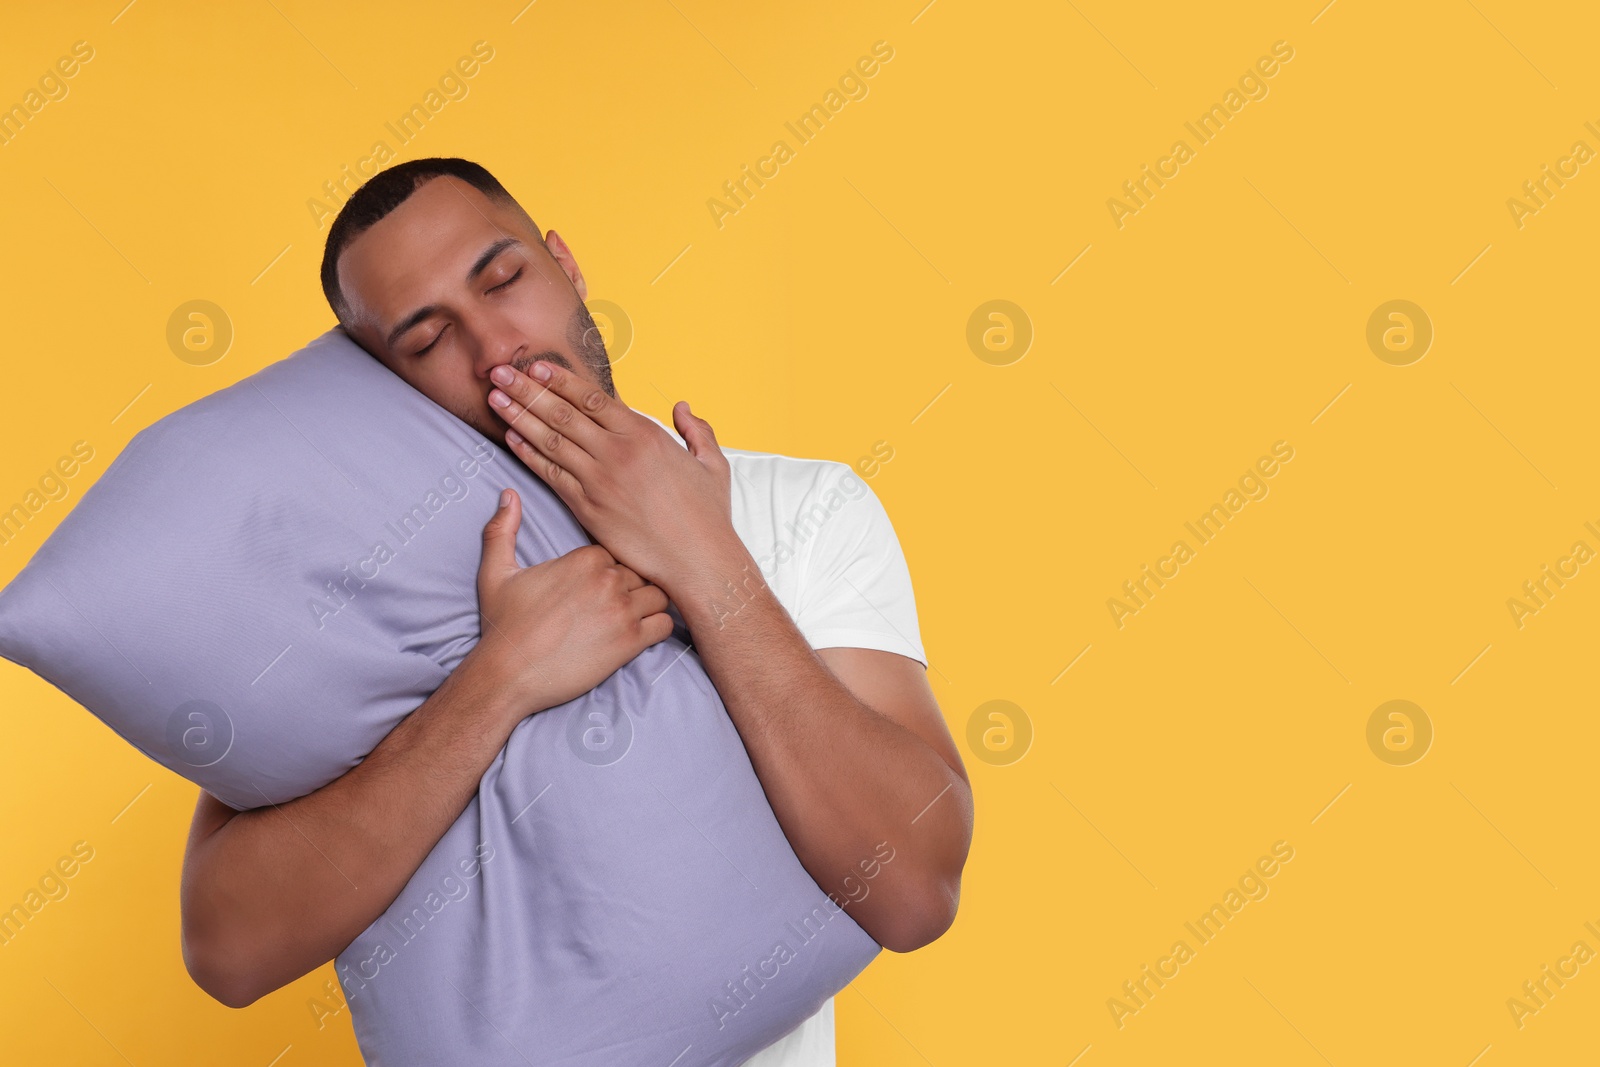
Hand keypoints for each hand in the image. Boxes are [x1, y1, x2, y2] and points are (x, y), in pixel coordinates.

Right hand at [468, 488, 675, 717]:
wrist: (507, 674)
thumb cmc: (503, 624)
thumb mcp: (496, 571)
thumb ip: (503, 529)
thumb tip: (508, 494)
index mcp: (584, 559)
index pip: (620, 549)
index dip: (615, 565)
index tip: (604, 581)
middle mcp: (608, 580)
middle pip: (643, 570)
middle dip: (635, 583)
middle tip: (620, 600)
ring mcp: (623, 611)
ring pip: (660, 594)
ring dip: (651, 603)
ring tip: (634, 615)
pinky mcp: (631, 642)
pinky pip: (666, 624)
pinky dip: (659, 626)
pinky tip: (641, 633)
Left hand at [485, 361, 737, 596]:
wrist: (698, 559)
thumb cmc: (708, 515)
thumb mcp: (712, 464)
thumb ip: (697, 430)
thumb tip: (682, 407)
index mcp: (645, 434)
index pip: (593, 397)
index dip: (561, 380)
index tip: (537, 366)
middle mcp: (617, 451)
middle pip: (562, 412)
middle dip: (527, 389)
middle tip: (500, 370)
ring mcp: (599, 480)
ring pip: (550, 440)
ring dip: (518, 416)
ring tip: (494, 397)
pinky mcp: (588, 508)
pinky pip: (551, 475)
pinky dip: (528, 454)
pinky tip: (511, 438)